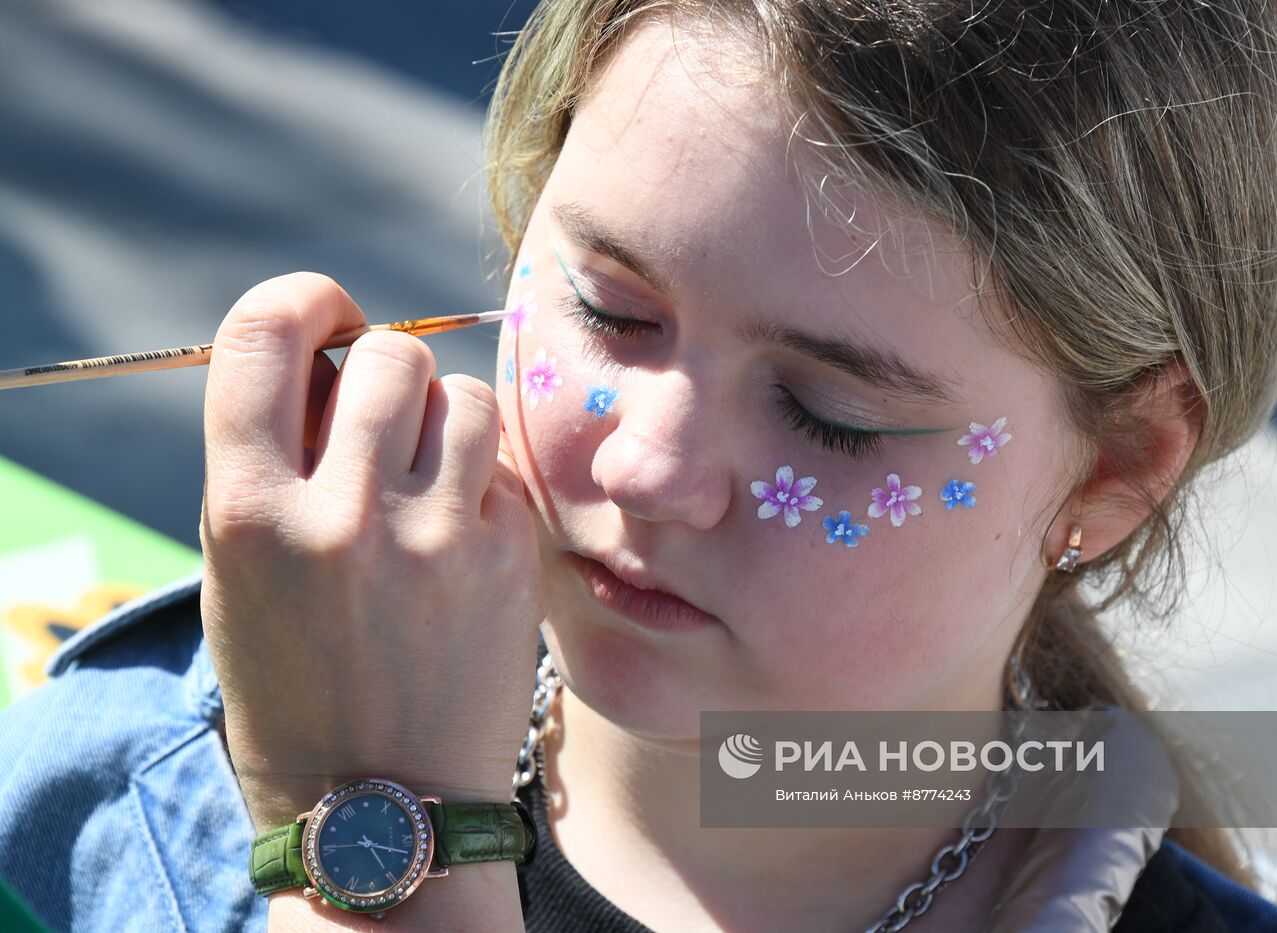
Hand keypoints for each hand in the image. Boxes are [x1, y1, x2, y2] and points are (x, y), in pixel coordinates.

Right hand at [199, 273, 545, 833]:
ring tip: (425, 474)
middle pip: (388, 355)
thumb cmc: (293, 680)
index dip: (301, 301)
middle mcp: (344, 514)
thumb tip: (331, 350)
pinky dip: (481, 477)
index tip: (326, 315)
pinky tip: (461, 529)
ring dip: (443, 416)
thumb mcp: (240, 569)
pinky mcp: (508, 559)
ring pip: (463, 395)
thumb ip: (276, 456)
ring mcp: (437, 537)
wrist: (378, 803)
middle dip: (384, 372)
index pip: (265, 333)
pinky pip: (502, 464)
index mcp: (250, 510)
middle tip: (380, 421)